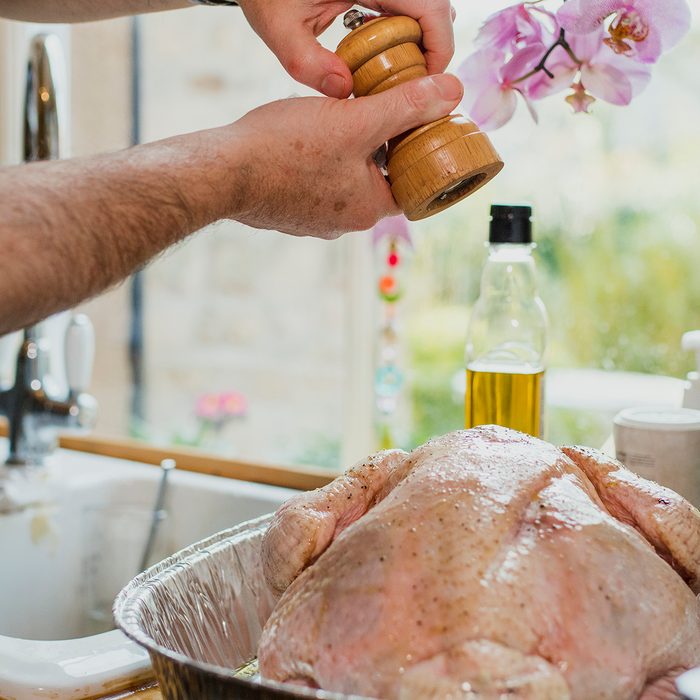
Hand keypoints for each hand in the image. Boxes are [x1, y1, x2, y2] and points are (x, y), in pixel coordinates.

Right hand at [225, 73, 462, 237]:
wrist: (223, 172)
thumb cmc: (288, 149)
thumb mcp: (356, 120)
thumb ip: (405, 107)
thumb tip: (453, 90)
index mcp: (368, 209)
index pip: (407, 181)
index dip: (412, 149)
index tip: (410, 125)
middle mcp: (342, 224)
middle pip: (374, 181)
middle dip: (375, 148)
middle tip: (371, 113)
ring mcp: (311, 222)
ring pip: (340, 182)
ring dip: (342, 155)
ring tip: (334, 123)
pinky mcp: (285, 214)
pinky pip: (311, 187)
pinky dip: (313, 165)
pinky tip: (301, 142)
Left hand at [237, 0, 455, 97]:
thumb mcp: (278, 27)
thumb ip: (307, 63)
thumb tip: (343, 92)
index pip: (434, 11)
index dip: (440, 50)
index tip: (424, 85)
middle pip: (436, 10)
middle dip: (432, 50)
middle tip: (409, 88)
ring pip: (425, 7)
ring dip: (419, 40)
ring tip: (396, 75)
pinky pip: (406, 5)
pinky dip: (403, 30)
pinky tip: (381, 56)